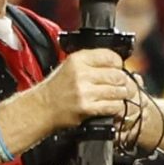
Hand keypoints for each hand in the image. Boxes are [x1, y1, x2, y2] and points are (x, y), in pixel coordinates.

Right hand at [30, 49, 145, 128]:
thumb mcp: (71, 66)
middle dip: (123, 82)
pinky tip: (111, 106)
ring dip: (122, 95)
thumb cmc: (57, 88)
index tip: (118, 69)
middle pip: (118, 75)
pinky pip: (114, 106)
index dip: (118, 64)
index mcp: (78, 59)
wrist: (41, 108)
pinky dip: (117, 107)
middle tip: (120, 86)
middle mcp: (81, 73)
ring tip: (116, 96)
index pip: (110, 56)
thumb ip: (93, 63)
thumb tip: (120, 65)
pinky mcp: (87, 107)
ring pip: (119, 91)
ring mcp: (84, 91)